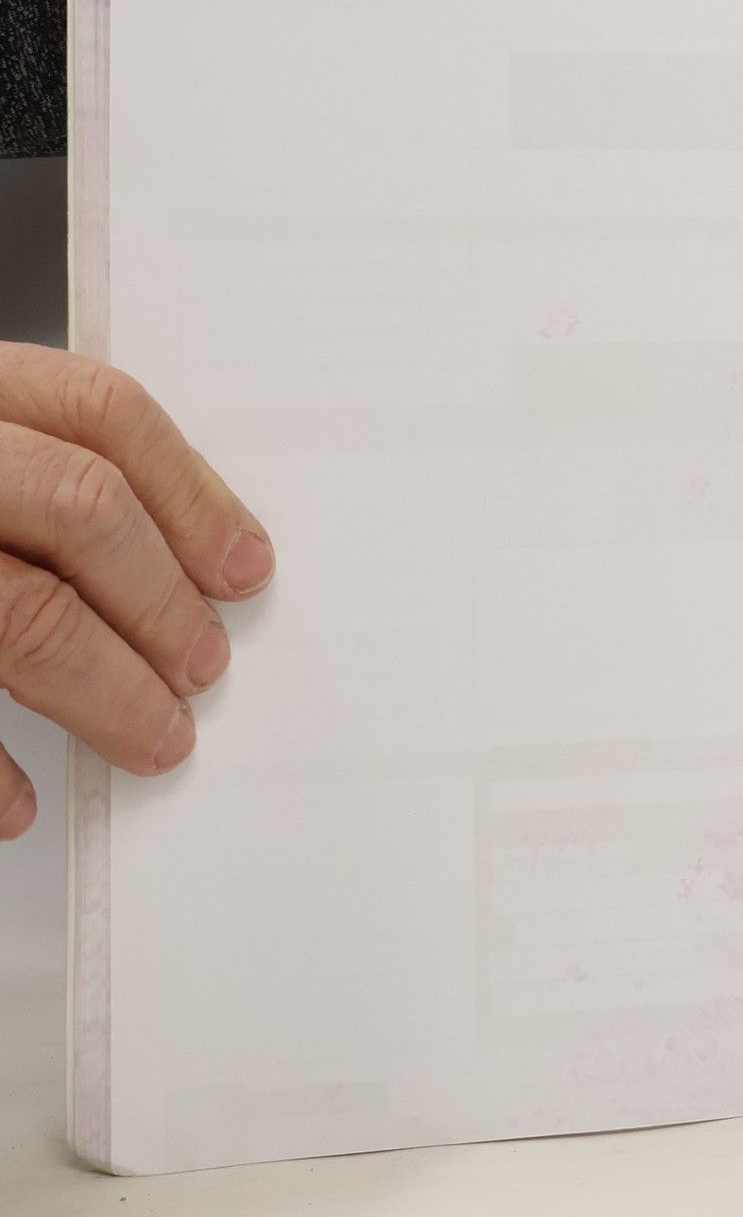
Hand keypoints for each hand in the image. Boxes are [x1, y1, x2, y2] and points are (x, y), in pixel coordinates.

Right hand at [0, 345, 272, 839]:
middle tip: (202, 670)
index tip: (245, 570)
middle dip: (158, 601)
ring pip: (17, 611)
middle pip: (76, 507)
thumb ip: (42, 473)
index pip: (102, 413)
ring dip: (101, 687)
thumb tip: (198, 563)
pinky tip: (10, 803)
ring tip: (152, 739)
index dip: (191, 494)